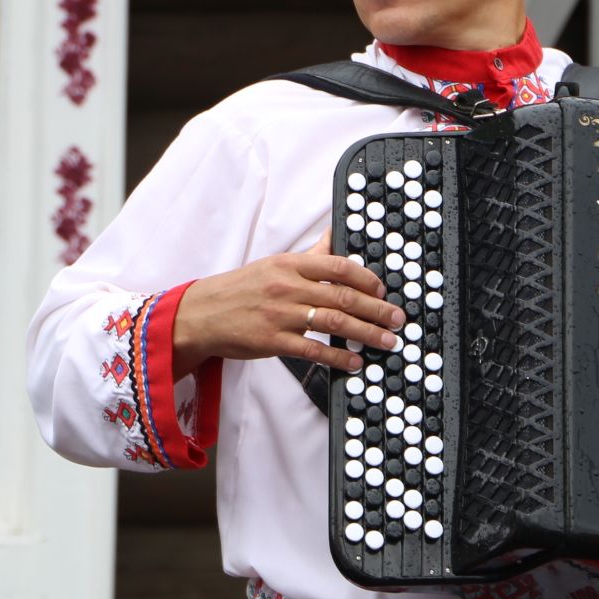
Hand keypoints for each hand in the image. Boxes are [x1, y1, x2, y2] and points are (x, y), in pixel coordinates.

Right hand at [172, 232, 403, 374]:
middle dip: (376, 309)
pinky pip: (313, 350)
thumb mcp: (275, 265)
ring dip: (366, 333)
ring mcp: (280, 315)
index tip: (383, 290)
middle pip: (343, 296)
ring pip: (334, 322)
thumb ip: (309, 256)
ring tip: (386, 342)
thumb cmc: (242, 289)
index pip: (338, 266)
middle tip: (397, 320)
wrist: (202, 314)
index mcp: (290, 265)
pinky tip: (354, 362)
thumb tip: (334, 236)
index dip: (367, 278)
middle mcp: (288, 287)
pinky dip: (337, 357)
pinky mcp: (273, 341)